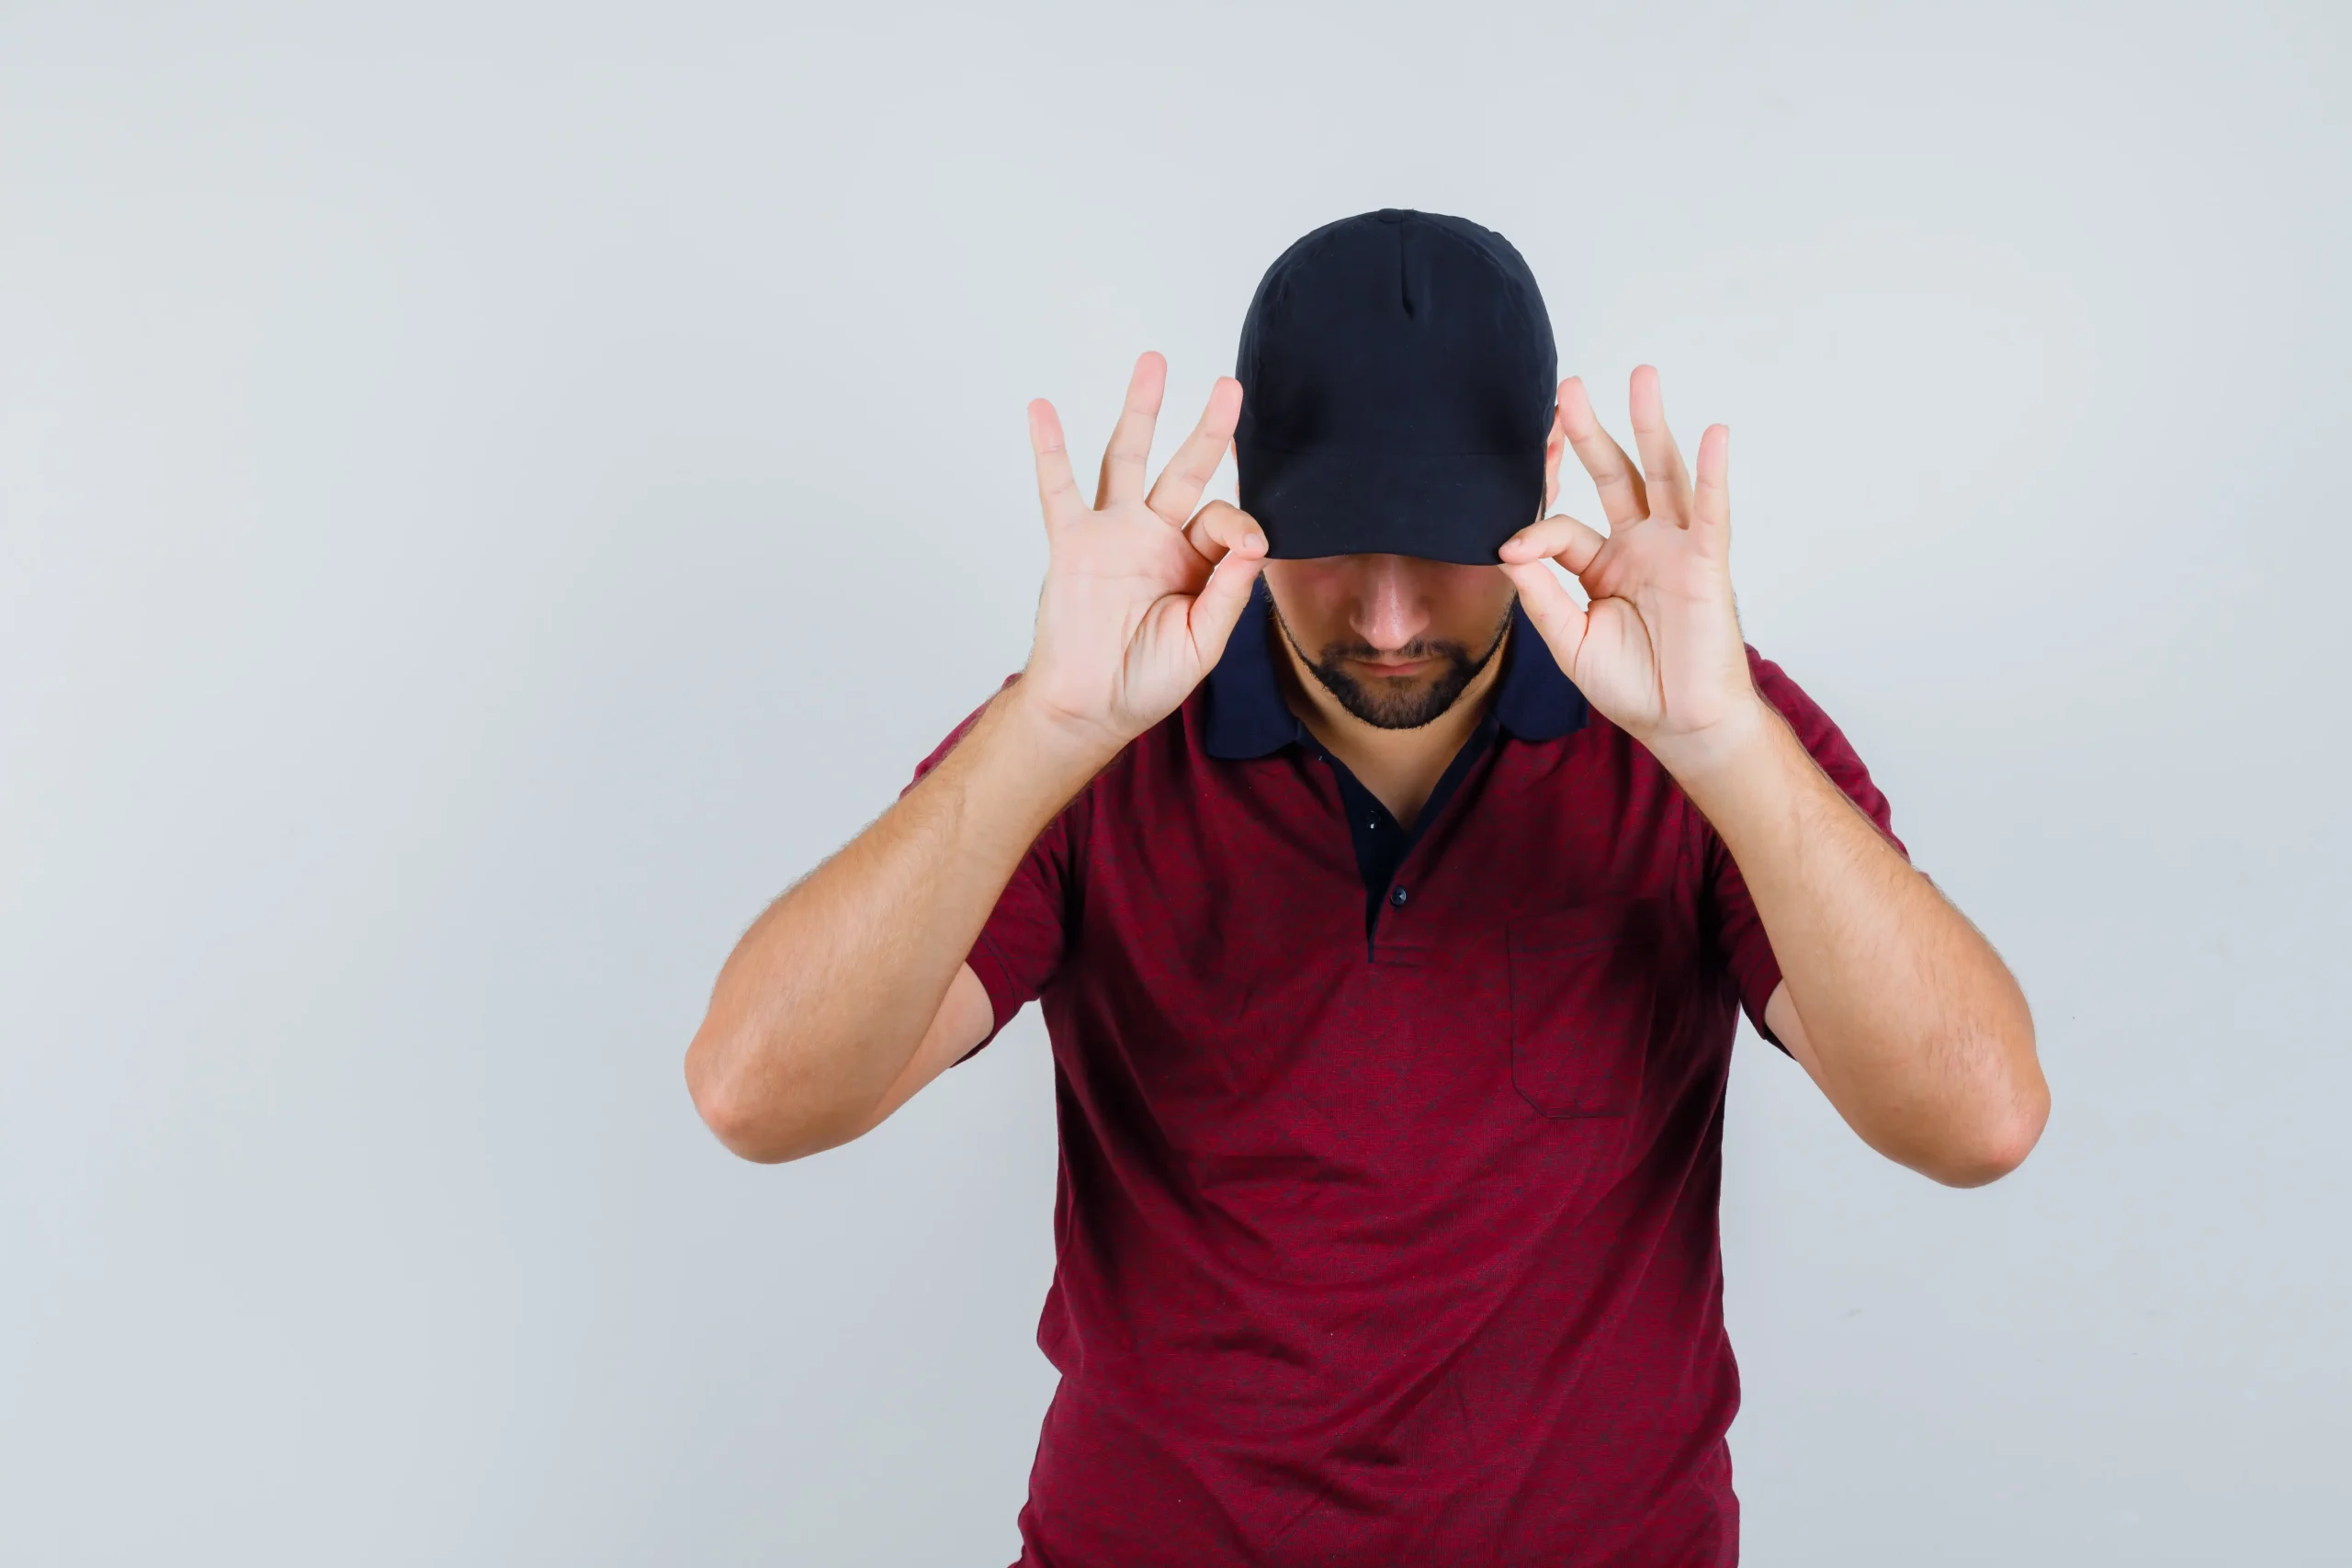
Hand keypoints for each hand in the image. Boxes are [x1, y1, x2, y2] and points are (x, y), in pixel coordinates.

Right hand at [1014, 351, 1267, 753]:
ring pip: (1128, 458)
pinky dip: (1050, 448)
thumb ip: (1230, 590)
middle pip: (1187, 468)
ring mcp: (1113, 534)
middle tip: (1230, 386)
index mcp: (1195, 561)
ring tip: (1153, 363)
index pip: (1225, 519)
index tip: (1247, 546)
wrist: (1093, 707)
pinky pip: (1059, 488)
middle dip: (1210, 429)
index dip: (1240, 524)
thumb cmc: (1149, 680)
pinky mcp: (1073, 542)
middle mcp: (1156, 537)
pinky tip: (1043, 408)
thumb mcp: (1205, 641)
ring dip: (1140, 411)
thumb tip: (1256, 540)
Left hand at [1497, 366, 1763, 772]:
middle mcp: (1639, 546)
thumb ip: (1540, 594)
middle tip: (1568, 387)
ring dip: (1652, 426)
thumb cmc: (1630, 684)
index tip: (1512, 549)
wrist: (1678, 723)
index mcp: (1602, 564)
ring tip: (1642, 377)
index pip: (1564, 528)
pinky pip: (1709, 513)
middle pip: (1614, 474)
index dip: (1536, 532)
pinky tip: (1712, 434)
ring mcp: (1673, 549)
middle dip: (1591, 430)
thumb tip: (1507, 548)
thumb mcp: (1569, 639)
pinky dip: (1712, 473)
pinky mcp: (1705, 564)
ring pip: (1661, 475)